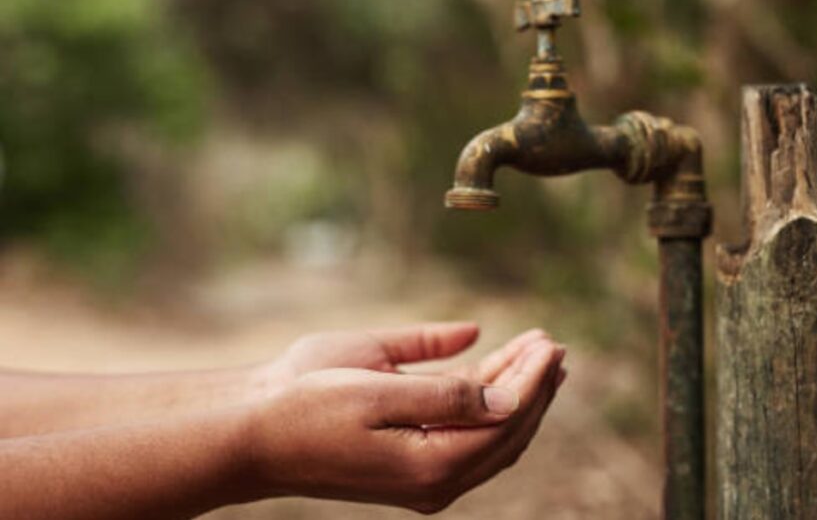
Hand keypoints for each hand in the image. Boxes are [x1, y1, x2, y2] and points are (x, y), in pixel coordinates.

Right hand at [247, 335, 564, 512]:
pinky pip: (463, 431)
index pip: (505, 421)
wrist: (253, 432)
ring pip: (490, 434)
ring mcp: (425, 475)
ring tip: (537, 352)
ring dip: (515, 392)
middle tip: (553, 345)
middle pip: (507, 432)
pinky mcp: (411, 461)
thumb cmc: (307, 406)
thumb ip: (445, 393)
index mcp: (431, 466)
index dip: (532, 382)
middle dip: (534, 387)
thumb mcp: (376, 389)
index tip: (550, 344)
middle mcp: (436, 480)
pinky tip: (496, 367)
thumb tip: (505, 396)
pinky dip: (485, 399)